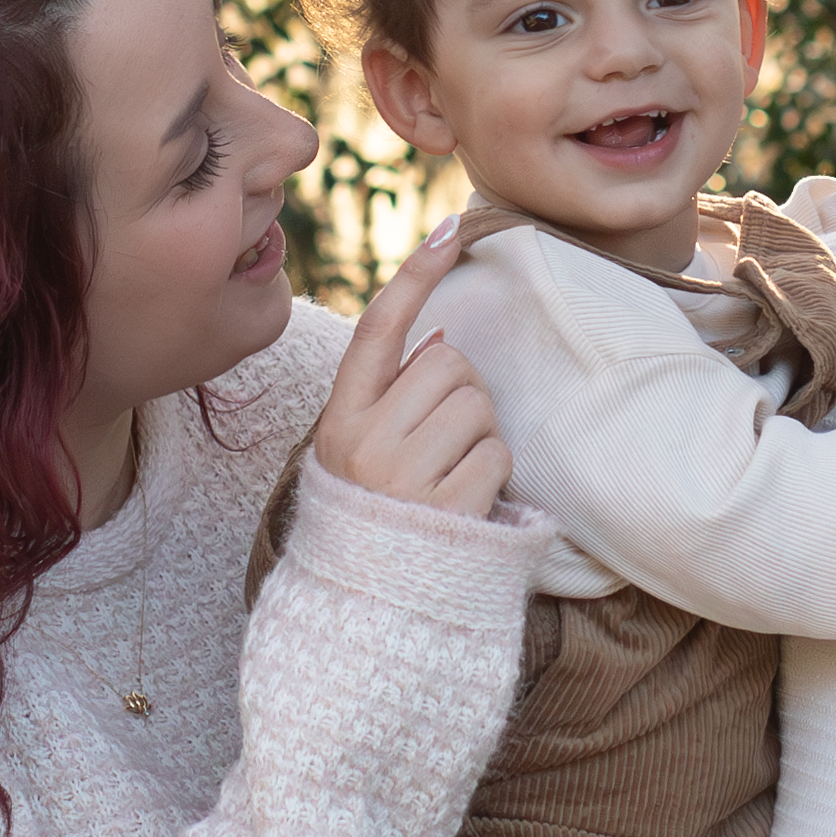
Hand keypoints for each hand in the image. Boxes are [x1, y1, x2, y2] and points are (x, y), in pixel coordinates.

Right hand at [310, 225, 512, 518]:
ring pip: (478, 405)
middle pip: (446, 363)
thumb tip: (443, 337)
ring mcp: (405, 479)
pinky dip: (493, 472)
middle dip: (462, 389)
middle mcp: (365, 444)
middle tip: (445, 433)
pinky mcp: (447, 512)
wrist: (365, 607)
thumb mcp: (358, 449)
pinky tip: (466, 498)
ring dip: (481, 432)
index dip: (413, 276)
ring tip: (451, 470)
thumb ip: (389, 395)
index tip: (448, 228)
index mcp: (339, 420)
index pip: (377, 330)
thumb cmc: (373, 515)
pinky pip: (496, 455)